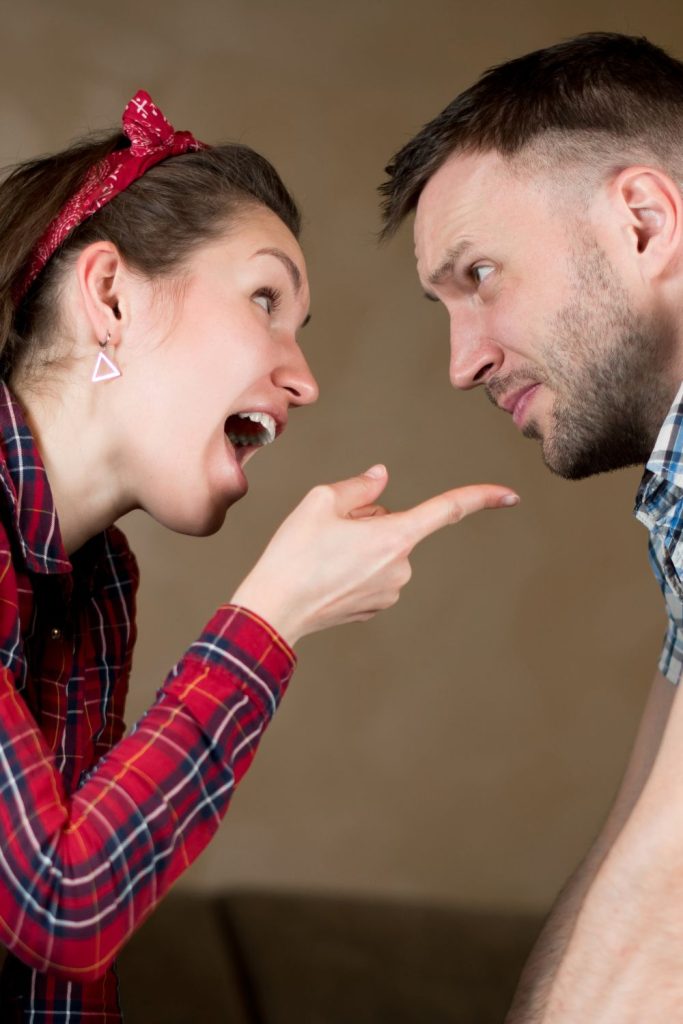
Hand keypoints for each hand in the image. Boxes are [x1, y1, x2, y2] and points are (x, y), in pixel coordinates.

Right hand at [230, 464, 518, 645]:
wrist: (273, 609)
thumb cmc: (294, 554)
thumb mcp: (320, 501)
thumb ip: (360, 486)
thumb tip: (381, 478)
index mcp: (395, 536)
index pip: (447, 510)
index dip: (480, 498)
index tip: (510, 495)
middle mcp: (402, 567)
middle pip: (396, 526)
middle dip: (369, 521)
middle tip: (328, 533)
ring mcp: (391, 591)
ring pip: (383, 550)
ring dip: (360, 545)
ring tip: (322, 557)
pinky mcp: (376, 607)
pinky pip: (374, 573)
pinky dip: (355, 567)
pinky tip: (326, 575)